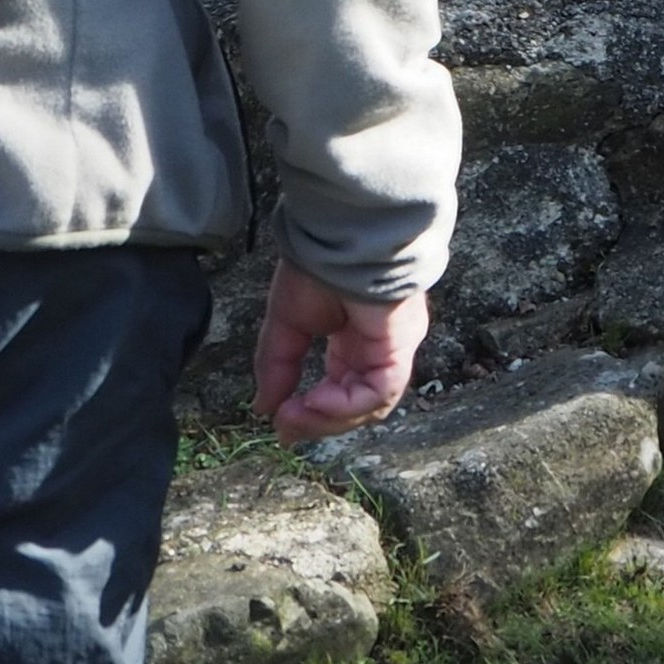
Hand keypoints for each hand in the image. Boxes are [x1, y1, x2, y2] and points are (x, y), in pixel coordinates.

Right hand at [255, 263, 428, 441]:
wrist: (340, 237)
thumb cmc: (319, 268)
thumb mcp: (287, 324)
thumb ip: (278, 366)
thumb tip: (264, 408)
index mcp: (357, 341)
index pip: (343, 391)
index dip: (313, 413)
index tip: (279, 421)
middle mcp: (379, 348)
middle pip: (359, 405)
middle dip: (319, 422)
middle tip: (284, 426)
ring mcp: (393, 348)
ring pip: (372, 405)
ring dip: (328, 419)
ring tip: (293, 415)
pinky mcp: (399, 345)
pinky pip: (380, 391)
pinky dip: (345, 405)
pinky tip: (313, 400)